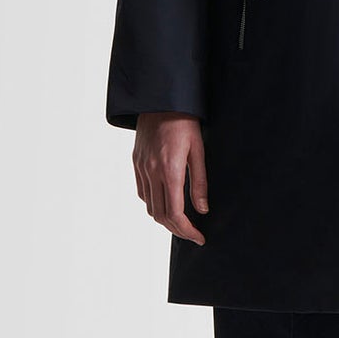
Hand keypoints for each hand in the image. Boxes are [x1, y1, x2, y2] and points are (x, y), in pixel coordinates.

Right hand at [133, 112, 208, 244]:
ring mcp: (141, 168)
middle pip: (161, 215)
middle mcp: (152, 172)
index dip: (187, 231)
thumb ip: (200, 183)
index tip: (199, 238)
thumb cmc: (185, 122)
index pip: (175, 213)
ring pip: (149, 206)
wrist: (160, 100)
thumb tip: (202, 210)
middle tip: (193, 234)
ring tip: (181, 222)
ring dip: (164, 220)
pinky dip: (153, 204)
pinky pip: (142, 192)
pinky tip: (166, 203)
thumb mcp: (199, 151)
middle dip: (177, 230)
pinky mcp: (136, 163)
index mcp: (170, 170)